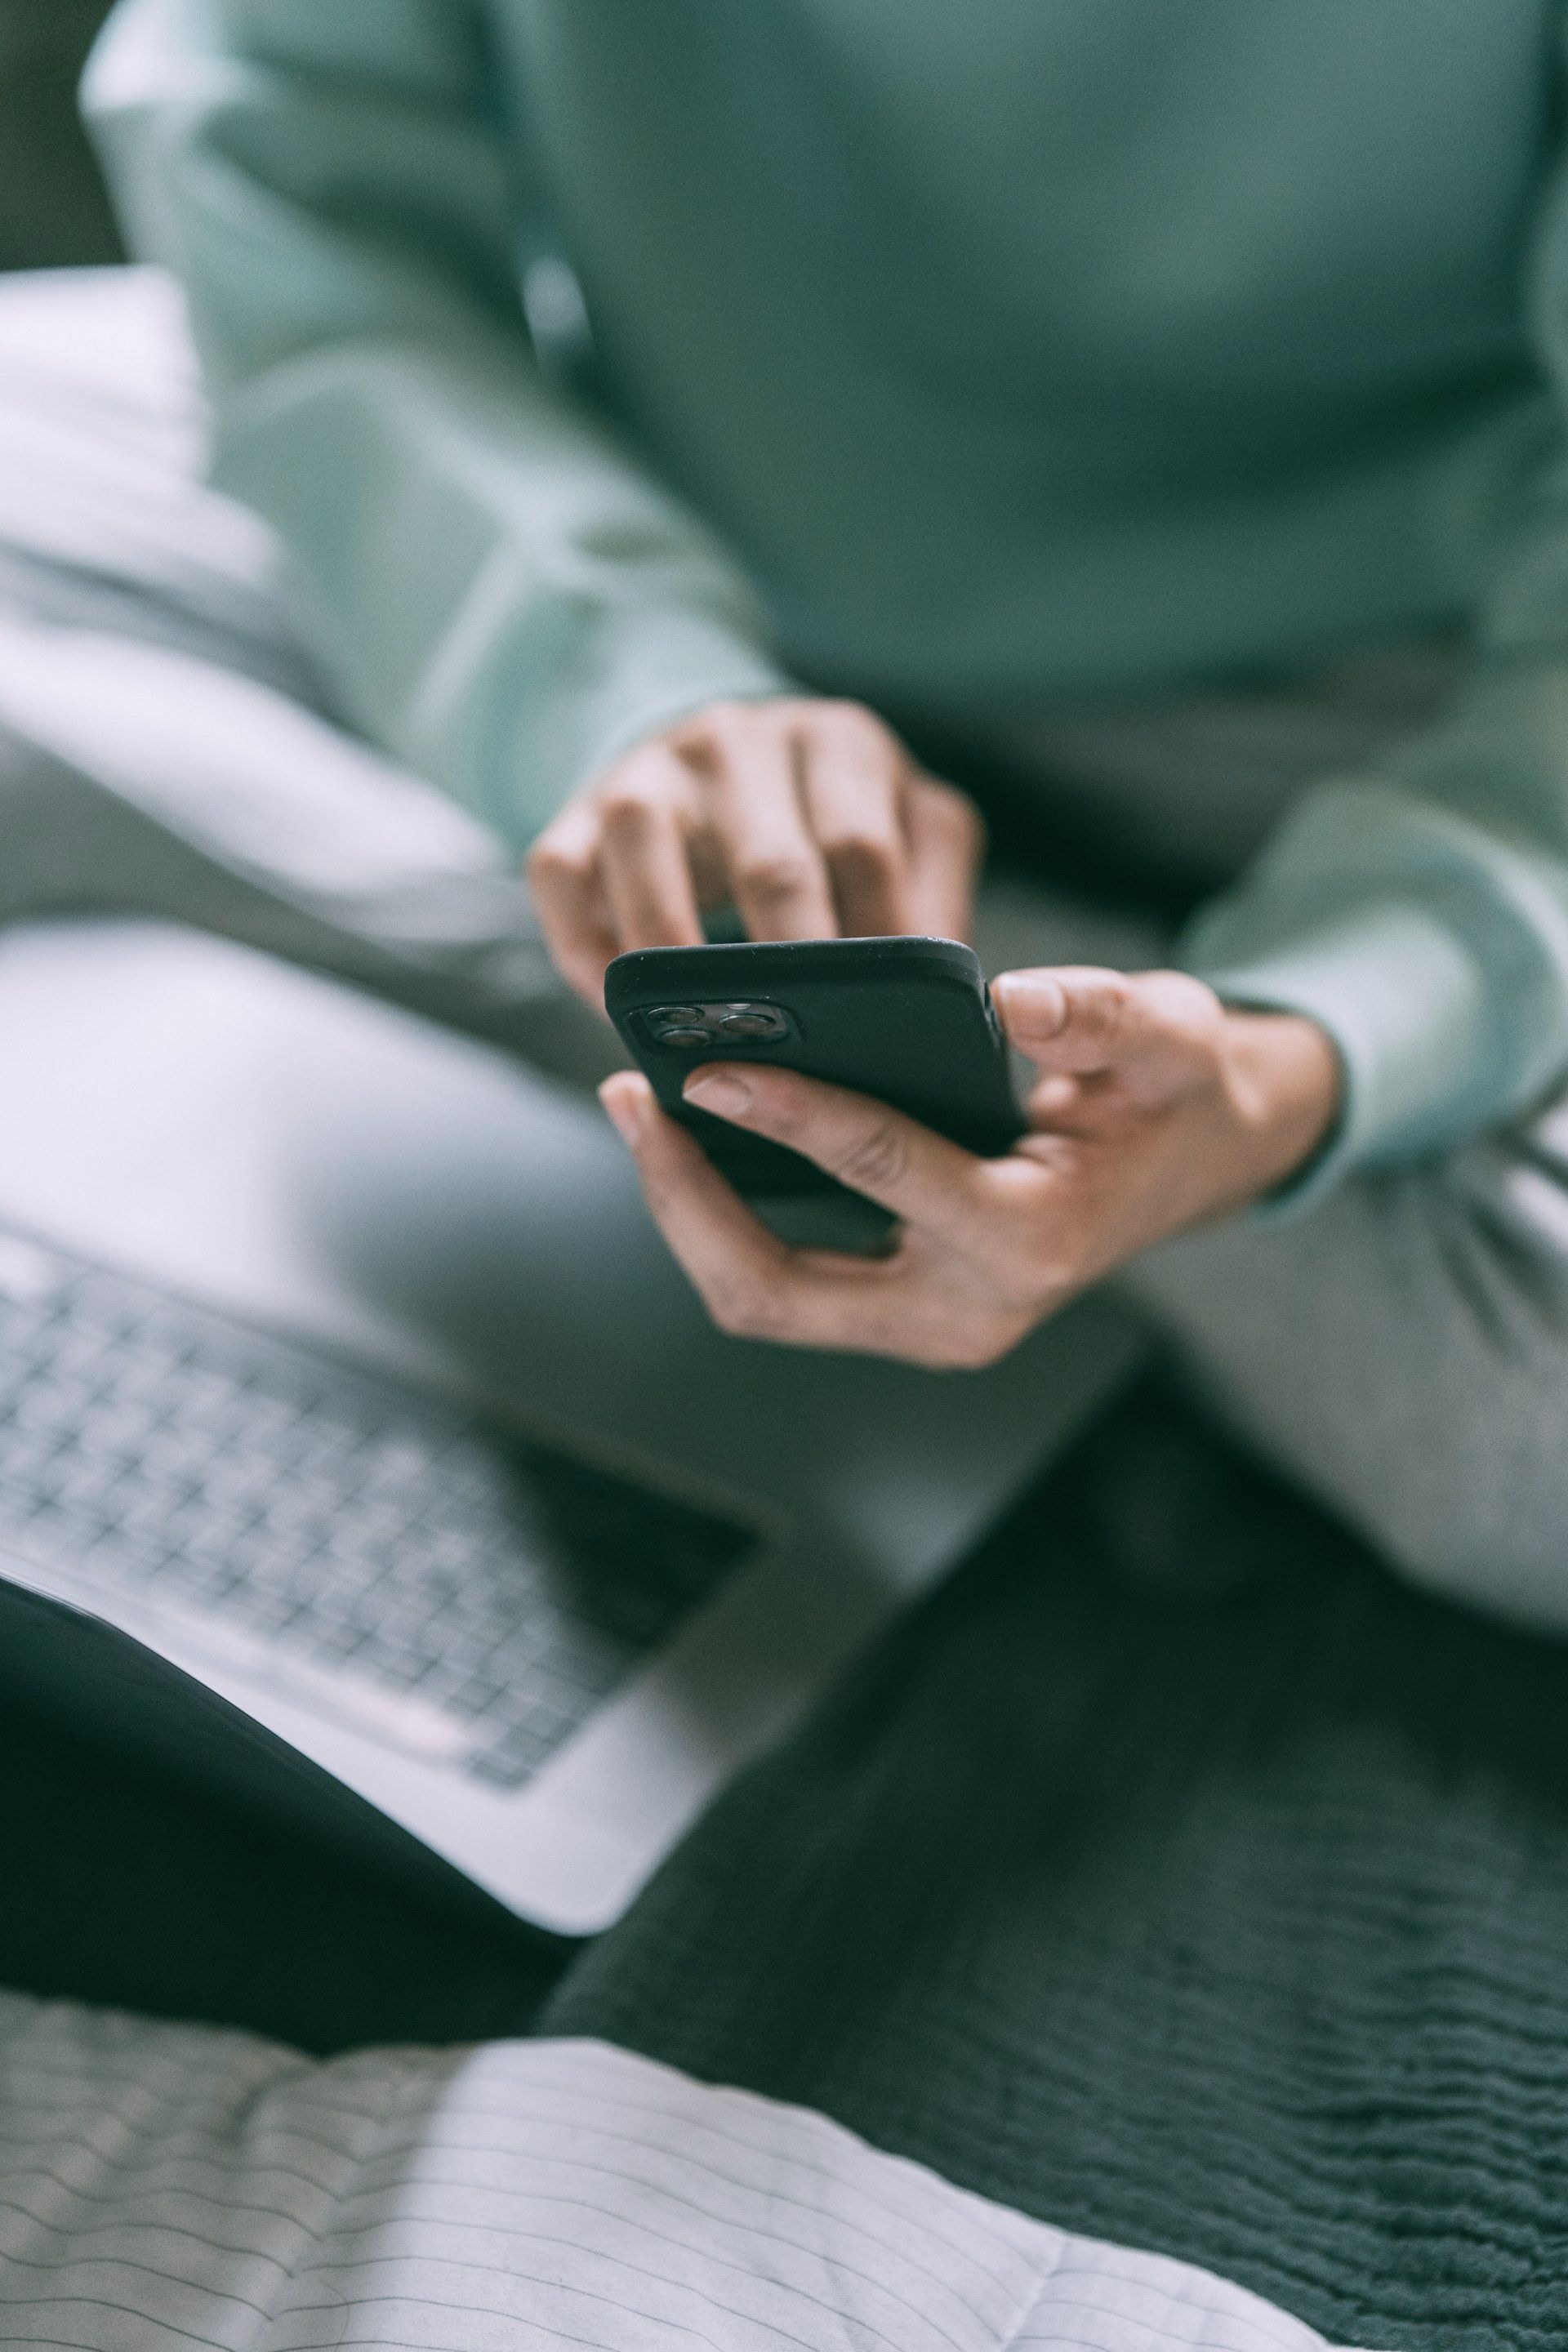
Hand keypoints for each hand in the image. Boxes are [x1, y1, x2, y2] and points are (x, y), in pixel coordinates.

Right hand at [527, 696, 983, 1004]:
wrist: (720, 760)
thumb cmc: (828, 822)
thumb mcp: (905, 833)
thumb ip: (933, 898)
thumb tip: (952, 1001)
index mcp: (841, 744)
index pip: (864, 850)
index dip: (873, 949)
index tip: (881, 1032)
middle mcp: (741, 739)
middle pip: (770, 860)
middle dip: (786, 972)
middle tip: (803, 1061)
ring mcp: (652, 767)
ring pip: (647, 848)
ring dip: (671, 958)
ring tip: (700, 1041)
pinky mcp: (577, 804)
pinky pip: (561, 873)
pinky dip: (585, 949)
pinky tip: (619, 1010)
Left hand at [599, 966, 1340, 1366]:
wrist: (1193, 1163)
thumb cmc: (1172, 1093)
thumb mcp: (1172, 1035)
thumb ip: (1107, 1016)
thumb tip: (1015, 999)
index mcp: (1030, 1241)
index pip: (880, 1170)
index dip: (786, 1113)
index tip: (706, 1064)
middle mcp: (965, 1313)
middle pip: (776, 1290)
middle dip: (685, 1199)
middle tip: (629, 1095)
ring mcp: (924, 1326)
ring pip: (760, 1299)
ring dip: (687, 1212)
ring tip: (639, 1108)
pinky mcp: (895, 1312)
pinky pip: (779, 1284)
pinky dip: (720, 1218)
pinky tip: (689, 1135)